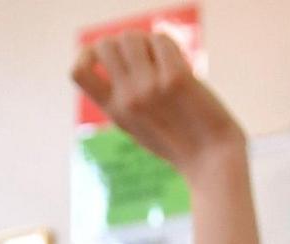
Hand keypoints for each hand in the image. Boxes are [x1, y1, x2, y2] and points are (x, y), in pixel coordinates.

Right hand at [71, 31, 244, 179]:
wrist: (212, 159)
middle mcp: (127, 98)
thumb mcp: (136, 124)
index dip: (87, 54)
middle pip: (104, 45)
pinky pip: (161, 39)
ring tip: (160, 57)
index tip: (105, 59)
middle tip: (142, 56)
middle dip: (121, 42)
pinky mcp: (177, 78)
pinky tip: (178, 59)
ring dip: (145, 40)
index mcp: (114, 110)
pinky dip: (168, 43)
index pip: (77, 71)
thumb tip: (110, 53)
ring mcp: (151, 87)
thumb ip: (120, 96)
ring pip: (130, 37)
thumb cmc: (176, 140)